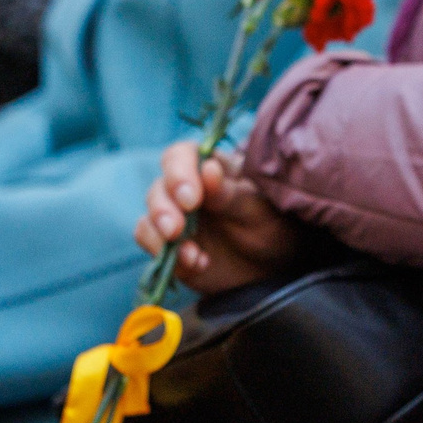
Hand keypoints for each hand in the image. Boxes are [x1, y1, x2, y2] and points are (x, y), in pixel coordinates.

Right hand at [135, 141, 306, 293]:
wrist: (274, 266)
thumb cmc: (270, 225)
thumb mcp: (256, 209)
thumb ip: (229, 192)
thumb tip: (207, 168)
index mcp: (210, 168)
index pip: (180, 156)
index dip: (178, 173)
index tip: (190, 199)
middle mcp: (186, 190)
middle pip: (158, 189)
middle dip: (162, 209)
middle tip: (175, 230)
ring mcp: (176, 219)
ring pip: (148, 219)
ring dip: (161, 237)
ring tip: (191, 256)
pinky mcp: (170, 248)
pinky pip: (153, 247)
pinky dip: (167, 257)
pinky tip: (197, 264)